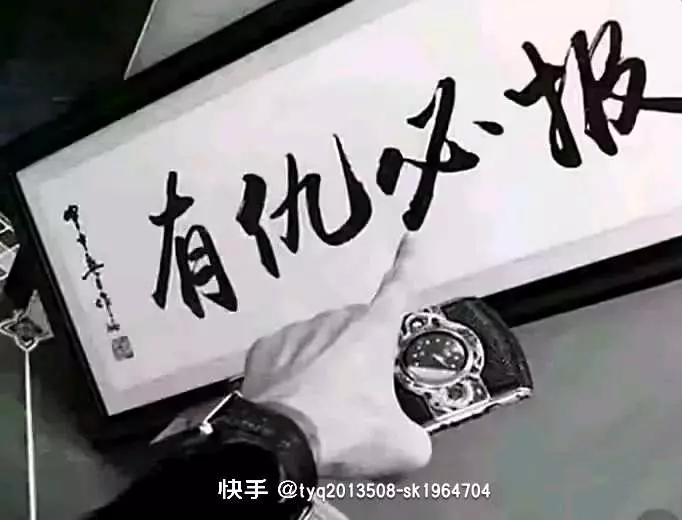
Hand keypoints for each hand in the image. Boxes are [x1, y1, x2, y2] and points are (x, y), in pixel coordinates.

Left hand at [241, 235, 431, 478]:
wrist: (278, 446)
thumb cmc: (347, 434)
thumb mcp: (401, 446)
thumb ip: (415, 435)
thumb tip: (411, 442)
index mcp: (372, 332)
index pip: (398, 289)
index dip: (407, 263)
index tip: (410, 237)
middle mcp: (334, 321)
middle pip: (358, 328)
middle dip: (362, 351)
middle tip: (359, 395)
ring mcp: (296, 331)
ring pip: (321, 340)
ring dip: (327, 362)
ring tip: (322, 406)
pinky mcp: (264, 348)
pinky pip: (287, 354)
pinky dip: (293, 371)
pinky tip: (291, 400)